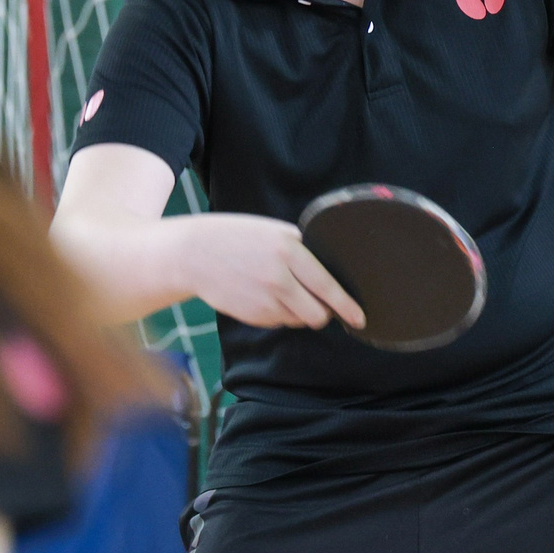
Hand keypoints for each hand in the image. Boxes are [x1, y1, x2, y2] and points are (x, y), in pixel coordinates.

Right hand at [177, 213, 365, 331]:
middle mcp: (279, 278)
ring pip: (299, 320)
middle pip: (317, 314)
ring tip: (281, 290)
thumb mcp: (271, 231)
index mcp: (288, 250)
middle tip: (319, 304)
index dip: (347, 306)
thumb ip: (300, 248)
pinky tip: (264, 295)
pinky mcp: (253, 316)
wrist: (194, 254)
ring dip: (299, 311)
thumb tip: (328, 271)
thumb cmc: (236, 238)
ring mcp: (265, 300)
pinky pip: (279, 322)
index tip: (359, 318)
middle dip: (323, 313)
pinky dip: (280, 313)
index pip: (327, 286)